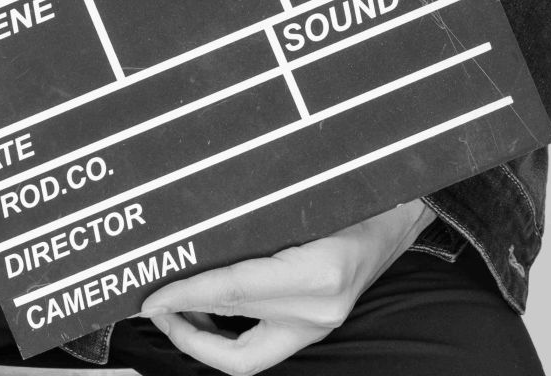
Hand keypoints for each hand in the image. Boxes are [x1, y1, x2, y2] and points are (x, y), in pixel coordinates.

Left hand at [139, 201, 433, 372]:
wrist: (399, 215)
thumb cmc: (357, 196)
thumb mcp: (304, 199)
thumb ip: (254, 220)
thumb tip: (195, 227)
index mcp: (317, 272)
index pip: (234, 291)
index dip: (186, 296)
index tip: (151, 298)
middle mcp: (318, 309)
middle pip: (235, 325)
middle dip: (184, 320)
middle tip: (151, 302)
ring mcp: (318, 325)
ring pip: (245, 355)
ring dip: (202, 338)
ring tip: (172, 312)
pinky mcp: (315, 329)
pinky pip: (260, 350)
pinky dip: (227, 336)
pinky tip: (206, 314)